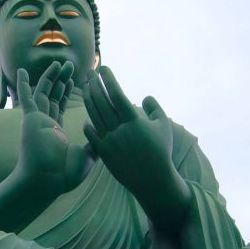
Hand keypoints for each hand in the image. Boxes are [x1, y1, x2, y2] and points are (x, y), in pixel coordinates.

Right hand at [16, 62, 93, 195]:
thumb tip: (104, 137)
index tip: (75, 80)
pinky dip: (24, 84)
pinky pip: (27, 98)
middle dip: (62, 80)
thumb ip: (94, 144)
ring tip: (60, 63)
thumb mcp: (87, 157)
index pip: (61, 107)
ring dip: (52, 77)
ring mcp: (37, 120)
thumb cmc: (64, 175)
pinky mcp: (31, 119)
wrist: (46, 181)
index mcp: (56, 132)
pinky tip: (22, 71)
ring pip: (44, 92)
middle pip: (53, 96)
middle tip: (70, 66)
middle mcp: (45, 124)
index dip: (67, 93)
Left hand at [83, 66, 190, 230]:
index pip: (116, 95)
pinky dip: (89, 122)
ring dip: (88, 99)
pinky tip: (88, 114)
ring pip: (94, 115)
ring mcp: (109, 141)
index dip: (108, 80)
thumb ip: (154, 107)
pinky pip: (91, 133)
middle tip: (89, 73)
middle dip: (94, 84)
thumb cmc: (160, 150)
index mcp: (134, 121)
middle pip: (101, 102)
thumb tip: (144, 96)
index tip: (103, 69)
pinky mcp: (104, 153)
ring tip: (86, 87)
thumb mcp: (163, 126)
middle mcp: (119, 130)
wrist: (152, 180)